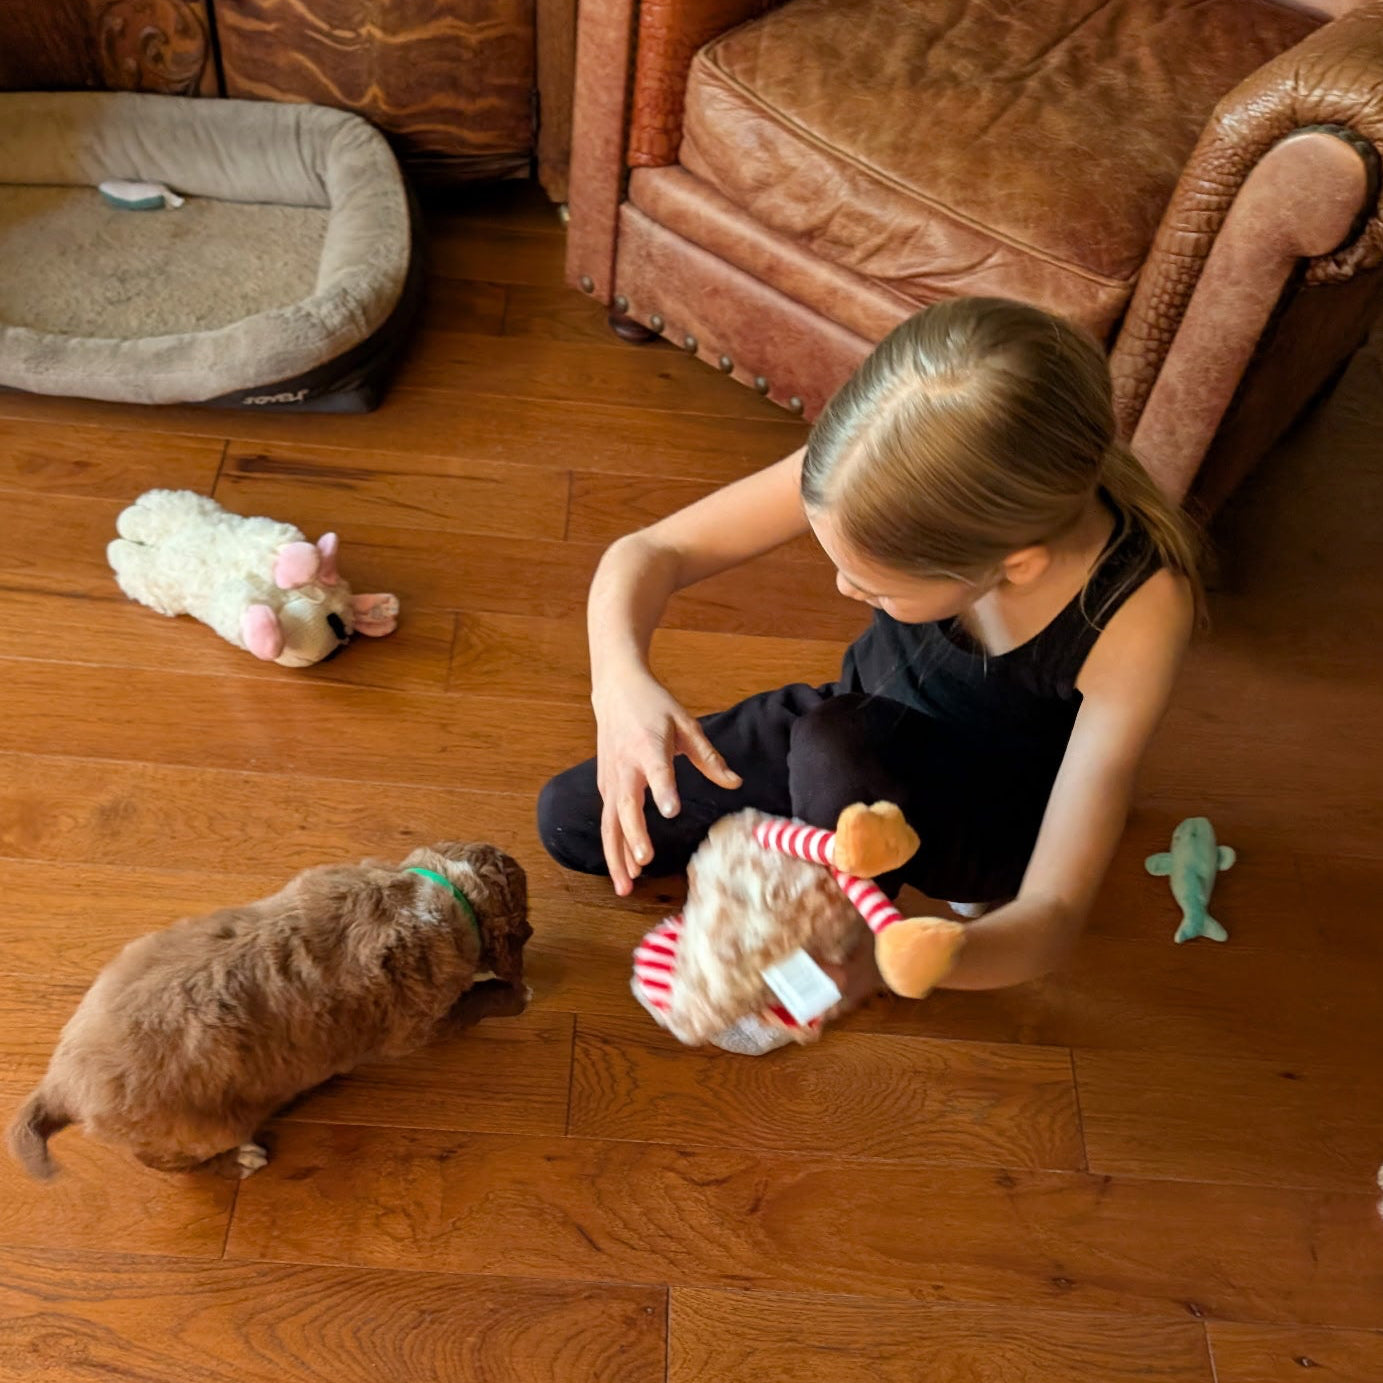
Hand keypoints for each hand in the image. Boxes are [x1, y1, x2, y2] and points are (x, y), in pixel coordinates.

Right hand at [593, 672, 740, 894]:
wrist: (615, 689)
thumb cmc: (653, 705)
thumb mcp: (686, 724)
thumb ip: (709, 757)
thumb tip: (736, 783)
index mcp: (650, 745)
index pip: (657, 770)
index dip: (663, 790)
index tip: (671, 811)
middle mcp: (626, 765)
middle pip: (626, 805)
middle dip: (633, 836)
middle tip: (645, 862)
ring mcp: (611, 777)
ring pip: (610, 821)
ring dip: (616, 855)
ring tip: (626, 885)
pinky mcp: (605, 784)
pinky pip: (607, 820)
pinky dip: (613, 845)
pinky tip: (624, 868)